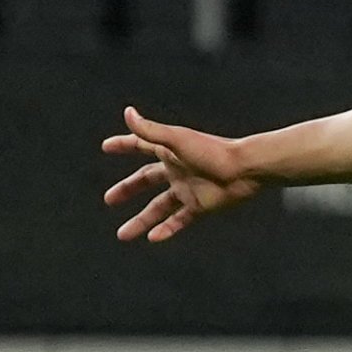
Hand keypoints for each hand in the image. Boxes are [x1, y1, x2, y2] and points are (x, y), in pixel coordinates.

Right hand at [103, 105, 269, 241]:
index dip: (124, 144)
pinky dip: (166, 230)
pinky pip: (179, 220)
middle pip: (146, 180)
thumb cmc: (212, 151)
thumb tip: (127, 112)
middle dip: (128, 189)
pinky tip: (152, 239)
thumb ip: (150, 130)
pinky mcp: (199, 206)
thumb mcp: (177, 139)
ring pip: (158, 208)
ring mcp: (187, 189)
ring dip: (141, 220)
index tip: (106, 147)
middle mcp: (176, 170)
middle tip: (109, 199)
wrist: (245, 170)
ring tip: (122, 235)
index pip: (141, 145)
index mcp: (169, 151)